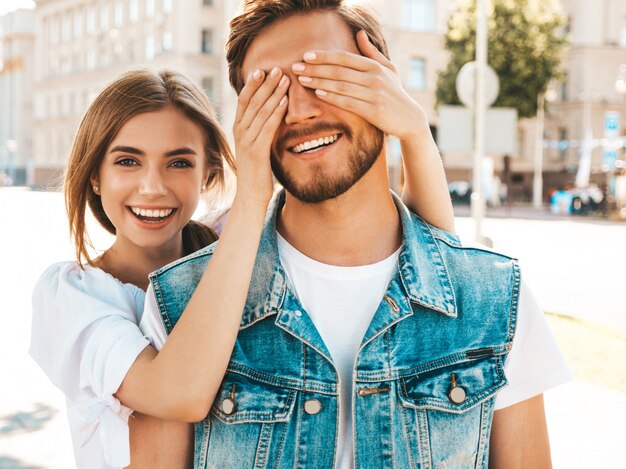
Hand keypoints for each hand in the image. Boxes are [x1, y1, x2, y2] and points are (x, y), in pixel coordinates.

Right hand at [233, 66, 288, 206]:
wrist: (250, 195)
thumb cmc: (256, 171)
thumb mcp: (255, 145)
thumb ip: (259, 129)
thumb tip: (270, 114)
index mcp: (238, 128)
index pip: (244, 99)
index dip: (253, 83)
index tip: (263, 69)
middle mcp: (240, 132)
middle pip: (252, 101)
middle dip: (266, 83)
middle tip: (278, 68)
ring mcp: (247, 141)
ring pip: (260, 111)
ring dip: (273, 93)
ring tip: (284, 79)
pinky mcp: (257, 151)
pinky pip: (267, 128)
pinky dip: (275, 113)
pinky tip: (284, 102)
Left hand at [291, 30, 428, 141]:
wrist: (409, 118)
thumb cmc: (395, 93)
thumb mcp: (387, 69)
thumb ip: (371, 52)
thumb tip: (359, 33)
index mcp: (374, 66)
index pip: (344, 58)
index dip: (324, 56)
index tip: (306, 56)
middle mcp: (374, 78)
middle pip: (338, 71)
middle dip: (315, 69)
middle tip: (296, 67)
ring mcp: (374, 94)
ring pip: (341, 86)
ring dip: (319, 82)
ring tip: (302, 80)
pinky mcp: (373, 111)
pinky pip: (348, 102)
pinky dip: (333, 97)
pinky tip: (319, 94)